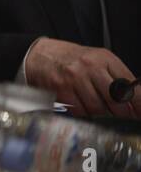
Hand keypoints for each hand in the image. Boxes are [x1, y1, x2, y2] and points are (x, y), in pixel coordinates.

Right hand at [24, 37, 138, 117]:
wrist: (40, 55)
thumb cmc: (71, 59)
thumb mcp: (96, 60)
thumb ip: (115, 76)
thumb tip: (134, 100)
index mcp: (104, 58)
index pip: (129, 84)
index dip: (138, 102)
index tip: (140, 112)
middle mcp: (90, 66)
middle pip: (115, 99)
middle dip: (122, 112)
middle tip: (124, 116)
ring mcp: (74, 78)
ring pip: (97, 108)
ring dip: (101, 113)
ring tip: (100, 108)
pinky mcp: (61, 89)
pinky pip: (79, 110)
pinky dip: (84, 112)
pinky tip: (82, 105)